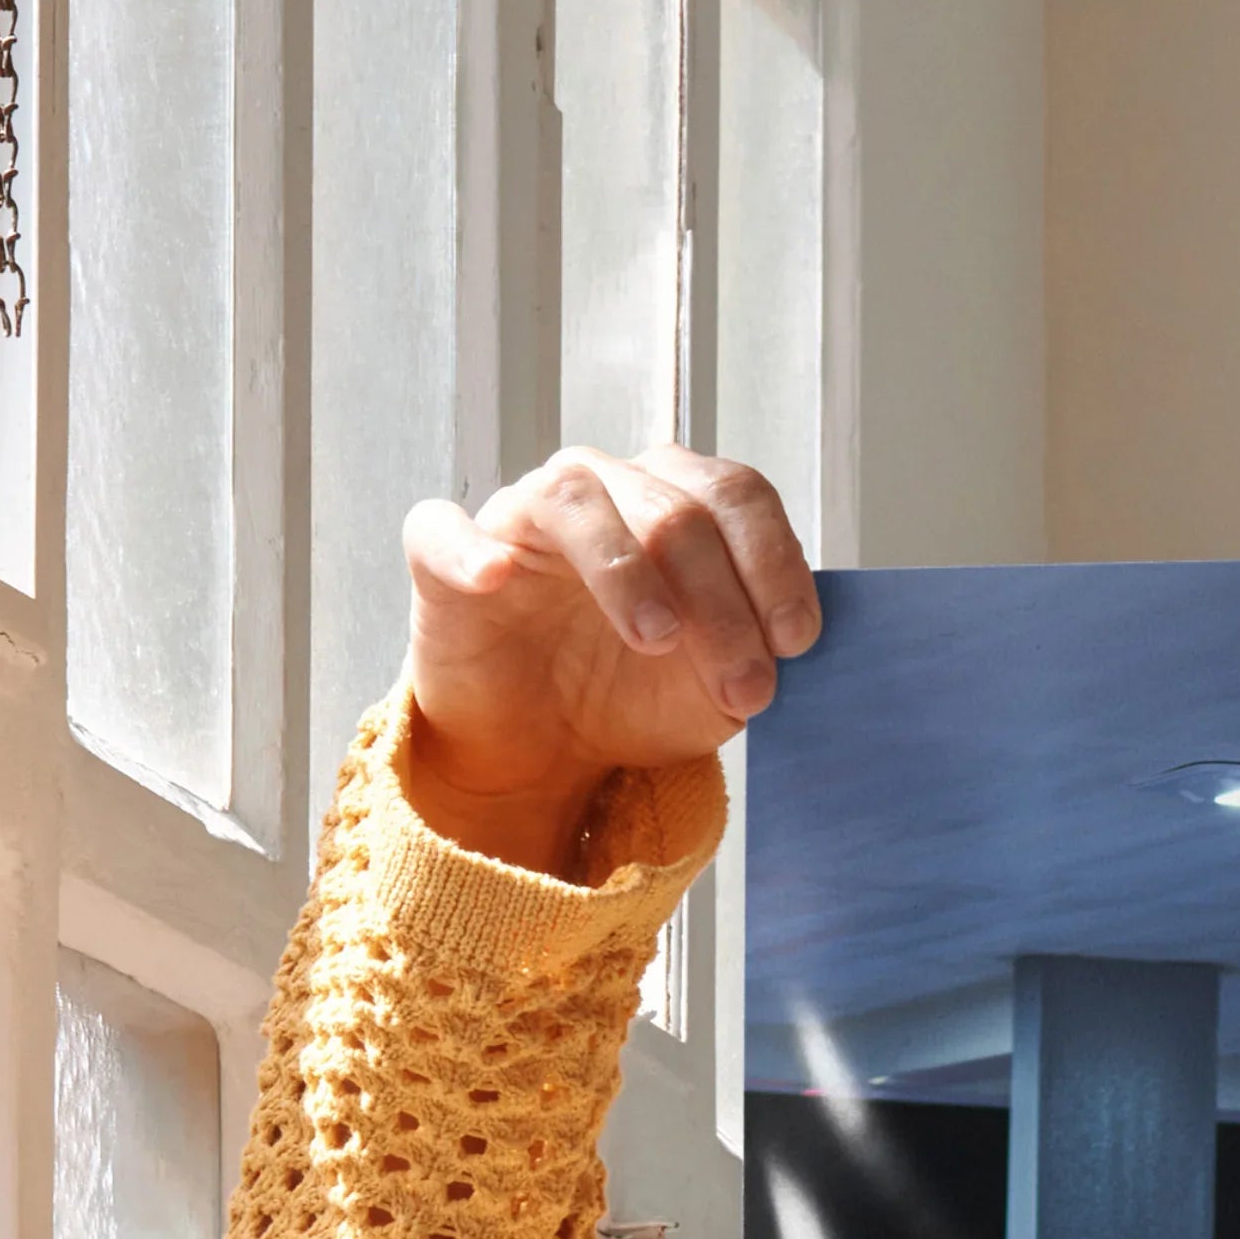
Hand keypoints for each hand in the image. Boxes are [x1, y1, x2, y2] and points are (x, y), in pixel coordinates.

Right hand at [399, 446, 819, 875]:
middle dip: (722, 603)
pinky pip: (443, 530)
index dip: (773, 563)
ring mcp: (522, 516)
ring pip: (576, 500)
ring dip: (627, 571)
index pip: (736, 496)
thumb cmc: (632, 695)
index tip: (796, 641)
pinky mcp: (445, 557)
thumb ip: (755, 656)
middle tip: (744, 686)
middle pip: (674, 509)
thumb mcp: (716, 689)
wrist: (545, 748)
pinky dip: (469, 549)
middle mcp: (604, 490)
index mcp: (678, 504)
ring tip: (658, 640)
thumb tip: (788, 645)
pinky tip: (496, 578)